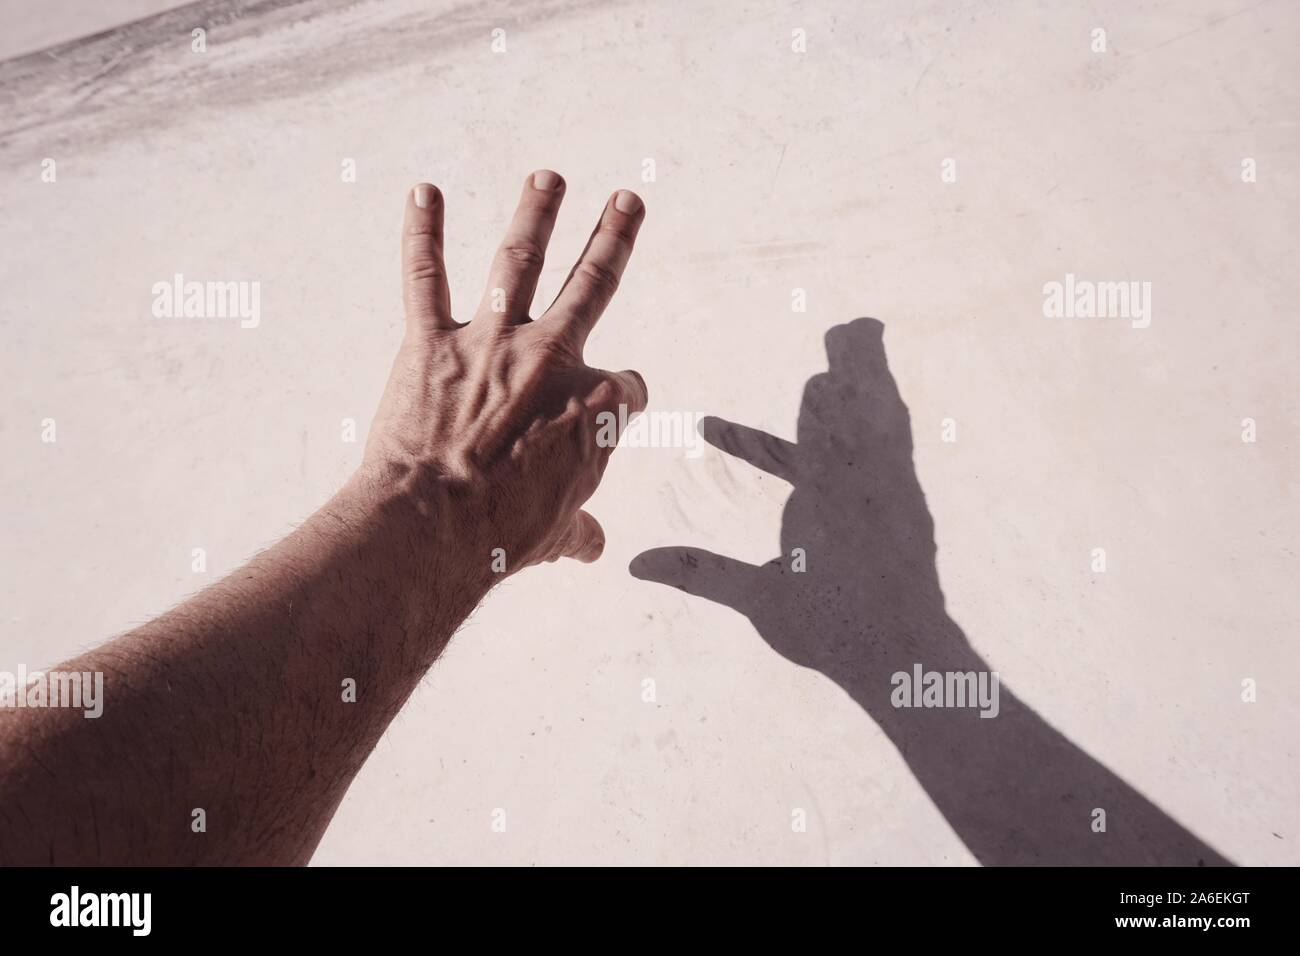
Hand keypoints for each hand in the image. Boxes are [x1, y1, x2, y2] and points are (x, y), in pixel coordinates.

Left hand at [362, 172, 647, 576]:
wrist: (435, 527)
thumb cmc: (501, 536)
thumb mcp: (553, 534)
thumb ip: (576, 530)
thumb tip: (592, 545)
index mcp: (596, 406)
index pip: (629, 389)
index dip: (623, 403)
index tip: (614, 415)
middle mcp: (552, 359)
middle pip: (595, 285)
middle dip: (614, 238)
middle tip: (626, 201)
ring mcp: (493, 343)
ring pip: (521, 260)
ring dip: (537, 213)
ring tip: (547, 177)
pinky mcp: (432, 342)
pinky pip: (426, 277)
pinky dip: (422, 234)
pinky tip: (423, 192)